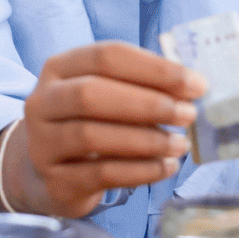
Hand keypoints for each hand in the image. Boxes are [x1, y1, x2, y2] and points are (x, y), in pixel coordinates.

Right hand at [0, 42, 200, 217]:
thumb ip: (142, 86)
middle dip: (148, 103)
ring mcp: (43, 143)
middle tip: (188, 115)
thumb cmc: (90, 123)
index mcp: (59, 68)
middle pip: (92, 93)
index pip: (107, 56)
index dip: (155, 68)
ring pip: (92, 135)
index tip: (196, 84)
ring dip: (146, 140)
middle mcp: (42, 101)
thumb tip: (192, 88)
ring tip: (180, 144)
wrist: (49, 173)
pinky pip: (101, 174)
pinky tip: (166, 167)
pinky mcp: (56, 181)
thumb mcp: (106, 94)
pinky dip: (140, 171)